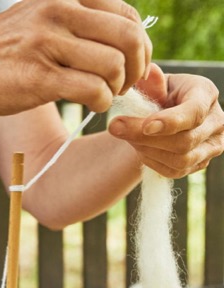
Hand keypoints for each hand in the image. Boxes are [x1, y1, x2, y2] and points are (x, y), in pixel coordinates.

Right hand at [0, 0, 151, 114]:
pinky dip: (102, 102)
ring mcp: (49, 43)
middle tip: (125, 84)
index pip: (127, 13)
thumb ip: (78, 20)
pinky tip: (92, 105)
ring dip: (118, 87)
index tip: (132, 65)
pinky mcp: (41, 77)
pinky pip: (93, 89)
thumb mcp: (41, 16)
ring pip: (114, 64)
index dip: (140, 44)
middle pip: (128, 37)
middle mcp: (60, 11)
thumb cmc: (4, 49)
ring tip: (105, 95)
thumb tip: (121, 41)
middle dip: (137, 67)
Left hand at [108, 63, 223, 177]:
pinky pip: (174, 172)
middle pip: (185, 141)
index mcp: (206, 94)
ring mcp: (211, 146)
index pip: (193, 112)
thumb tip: (148, 74)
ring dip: (148, 152)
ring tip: (129, 138)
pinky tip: (140, 150)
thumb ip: (152, 82)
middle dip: (147, 139)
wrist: (165, 115)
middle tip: (116, 128)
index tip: (145, 126)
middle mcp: (216, 122)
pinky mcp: (200, 164)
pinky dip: (152, 163)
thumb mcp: (156, 84)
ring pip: (180, 161)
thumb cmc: (160, 94)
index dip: (170, 122)